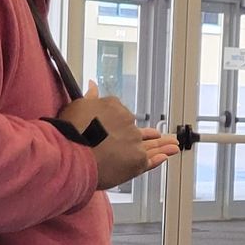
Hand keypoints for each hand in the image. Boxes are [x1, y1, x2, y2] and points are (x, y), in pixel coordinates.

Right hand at [59, 82, 173, 189]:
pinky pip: (150, 161)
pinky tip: (165, 156)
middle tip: (161, 136)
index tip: (125, 128)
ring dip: (163, 145)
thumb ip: (90, 97)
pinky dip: (159, 159)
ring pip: (150, 145)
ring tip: (174, 145)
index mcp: (115, 108)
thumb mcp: (77, 107)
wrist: (72, 154)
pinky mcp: (137, 161)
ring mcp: (134, 143)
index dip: (122, 124)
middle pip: (139, 130)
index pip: (123, 115)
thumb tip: (92, 84)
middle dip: (151, 134)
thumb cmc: (70, 131)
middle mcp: (128, 123)